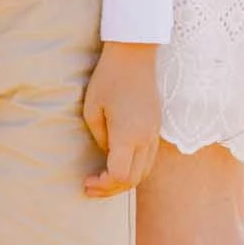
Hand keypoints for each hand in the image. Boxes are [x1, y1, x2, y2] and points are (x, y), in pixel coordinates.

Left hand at [83, 43, 161, 196]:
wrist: (134, 55)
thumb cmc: (108, 78)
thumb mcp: (92, 108)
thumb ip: (99, 137)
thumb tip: (106, 153)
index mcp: (128, 134)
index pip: (120, 175)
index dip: (104, 185)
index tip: (87, 182)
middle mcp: (146, 138)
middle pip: (133, 179)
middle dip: (111, 189)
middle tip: (91, 187)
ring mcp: (154, 133)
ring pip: (144, 172)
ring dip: (124, 182)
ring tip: (102, 181)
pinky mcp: (156, 128)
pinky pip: (148, 159)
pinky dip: (134, 170)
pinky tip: (118, 166)